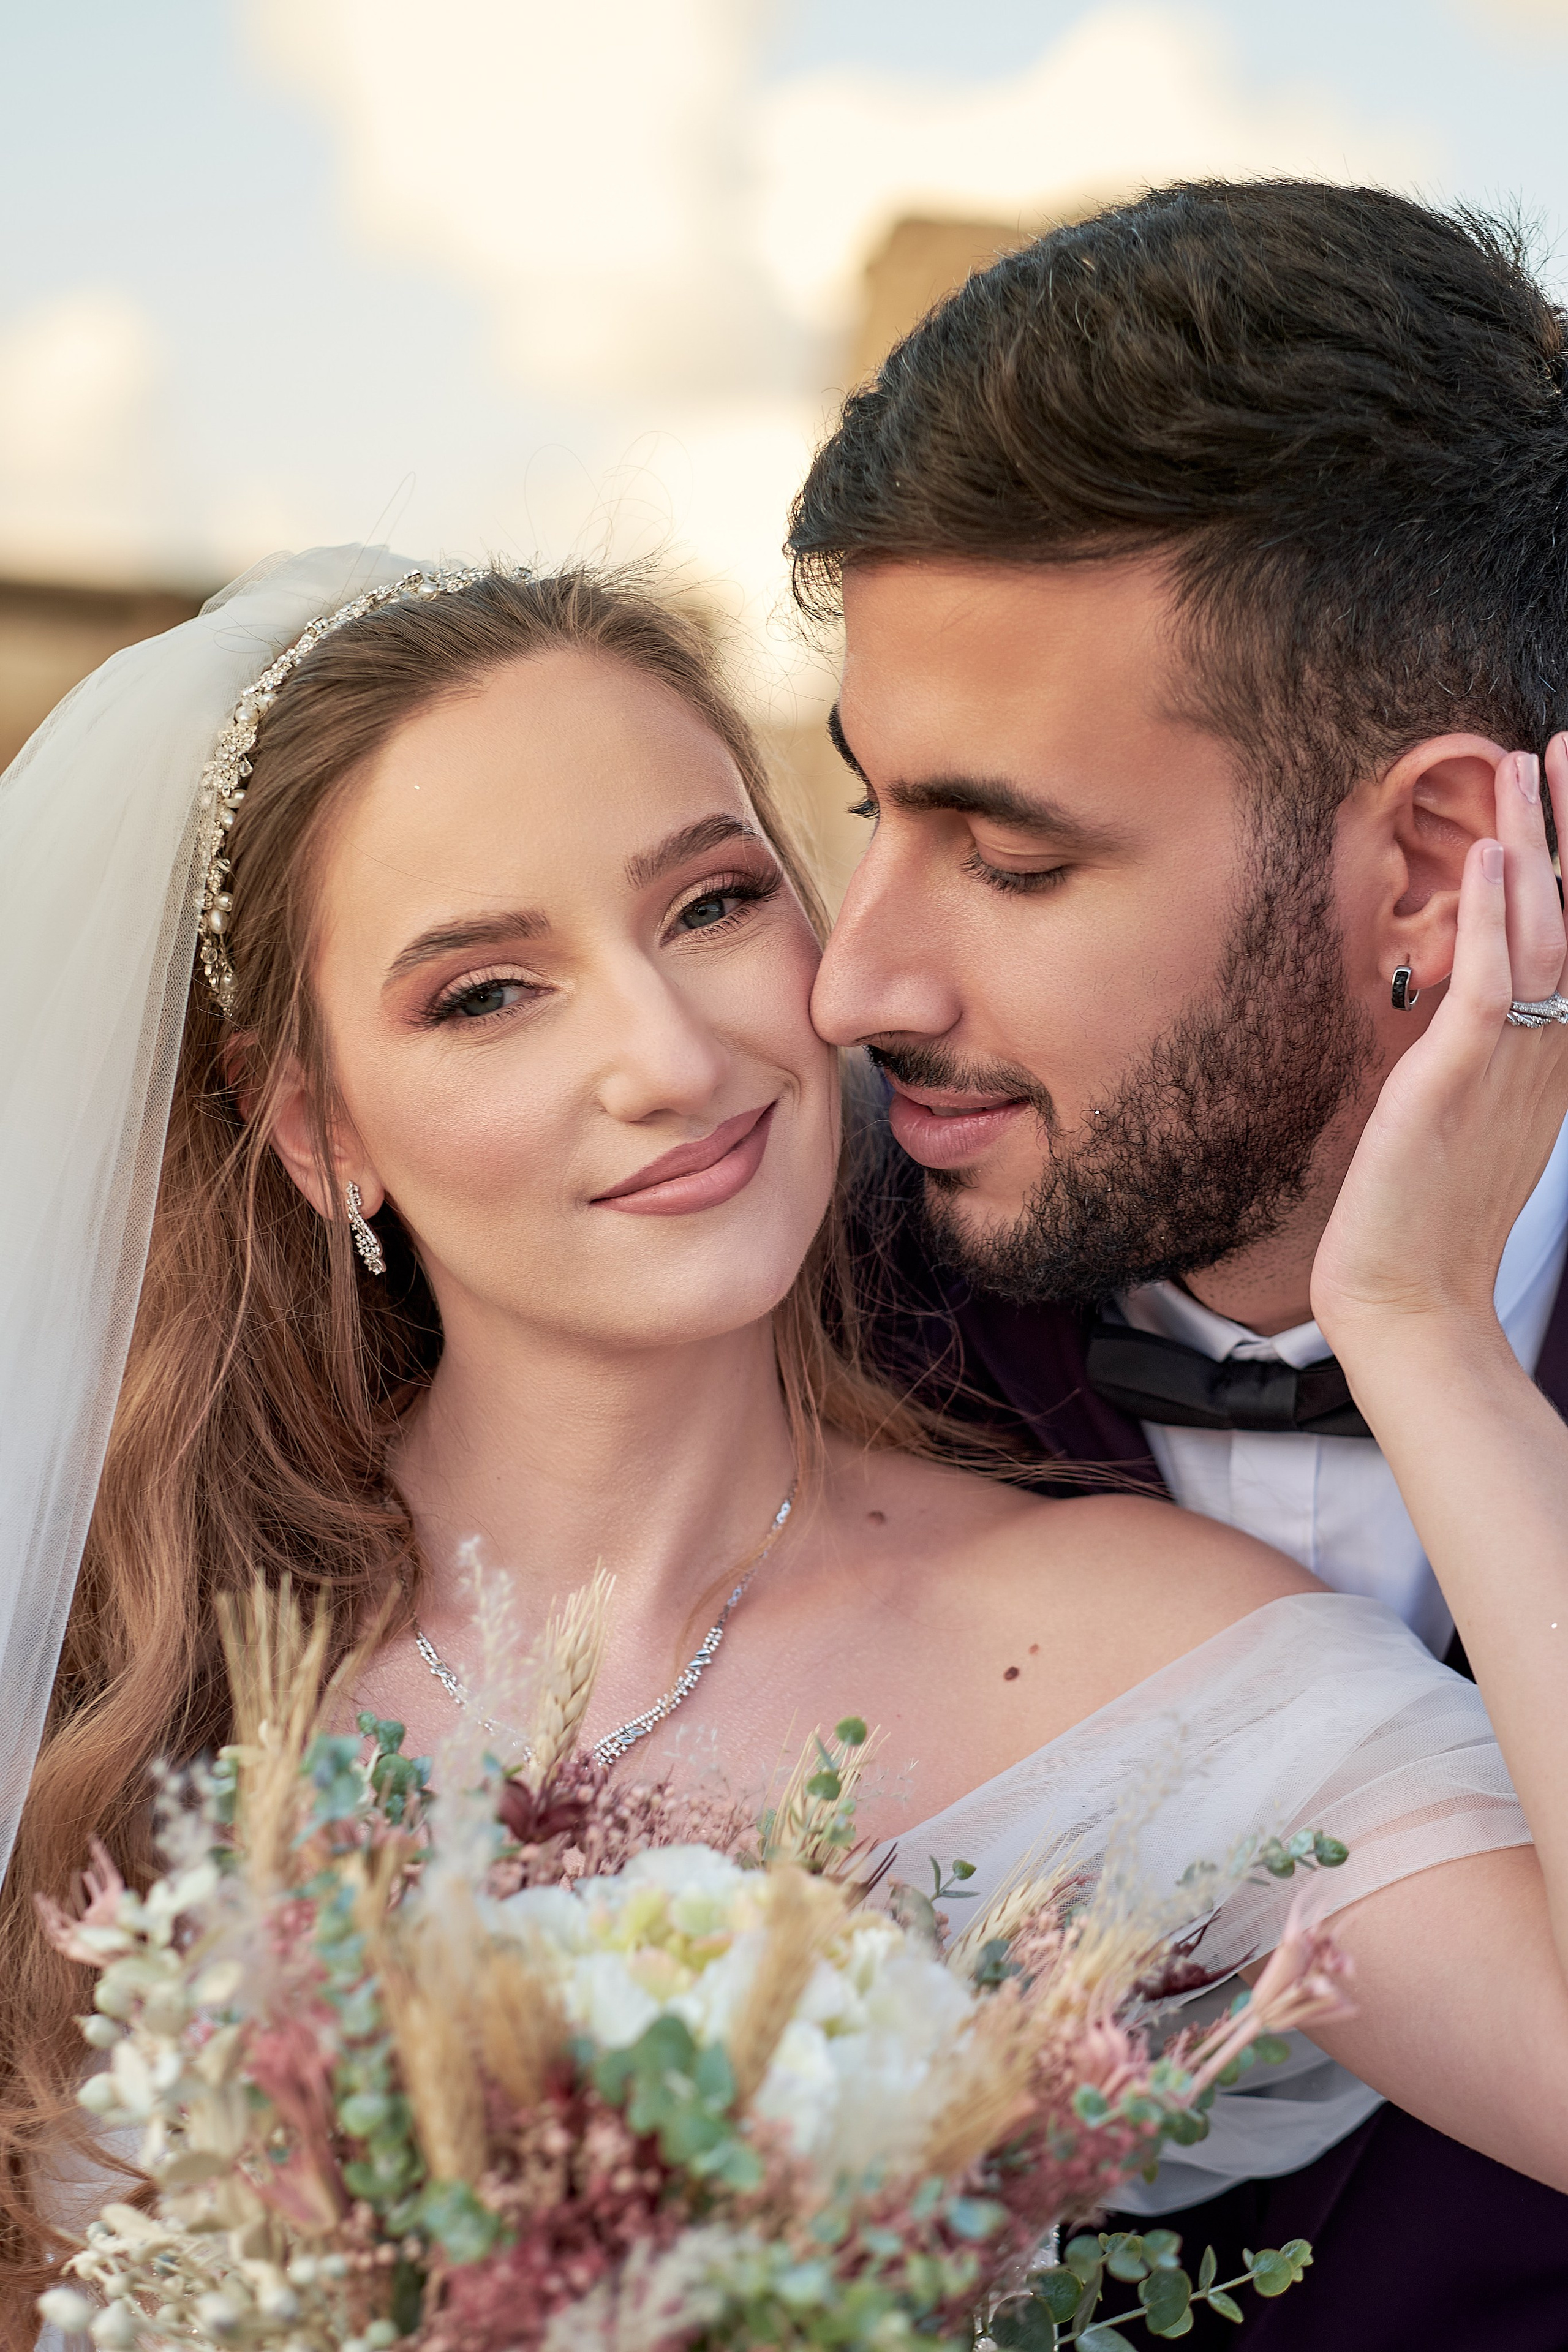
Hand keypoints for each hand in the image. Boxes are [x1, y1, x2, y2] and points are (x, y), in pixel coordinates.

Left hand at [1312, 744, 1567, 1356]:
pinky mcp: (1455, 1079)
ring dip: (1531, 843)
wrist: (1405, 1300)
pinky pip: (1488, 982)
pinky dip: (1491, 915)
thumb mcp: (1466, 1117)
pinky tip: (1489, 855)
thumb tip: (1465, 1000)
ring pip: (1540, 932)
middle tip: (1562, 745)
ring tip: (1521, 766)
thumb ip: (1476, 1053)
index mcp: (1547, 1060)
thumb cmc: (1422, 1217)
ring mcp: (1508, 1063)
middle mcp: (1544, 1053)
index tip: (1565, 792)